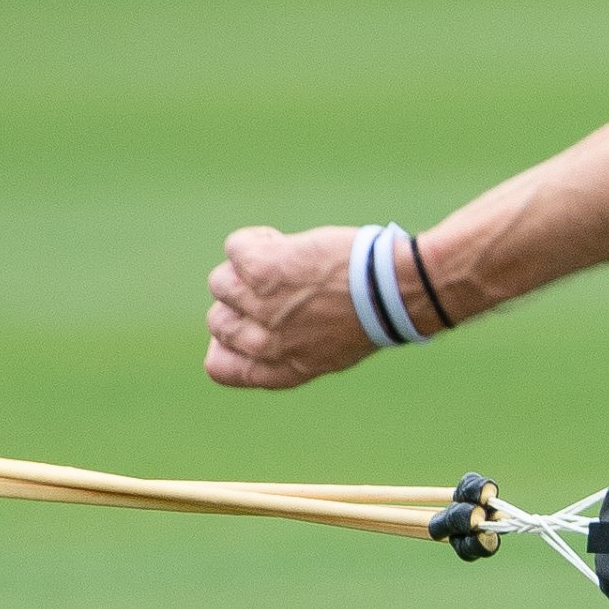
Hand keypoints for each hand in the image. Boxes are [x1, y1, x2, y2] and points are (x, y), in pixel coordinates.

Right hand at [205, 224, 374, 389]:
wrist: (392, 292)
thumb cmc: (370, 317)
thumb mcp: (329, 351)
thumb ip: (289, 347)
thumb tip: (255, 325)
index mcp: (282, 369)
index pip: (220, 368)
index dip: (224, 346)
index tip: (246, 325)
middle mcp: (266, 344)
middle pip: (217, 321)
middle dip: (241, 300)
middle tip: (278, 286)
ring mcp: (261, 307)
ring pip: (221, 282)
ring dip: (248, 266)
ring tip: (286, 262)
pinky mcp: (260, 270)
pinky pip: (234, 248)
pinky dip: (257, 239)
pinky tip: (285, 243)